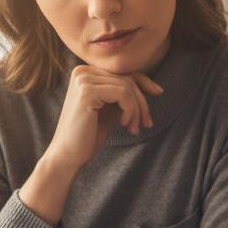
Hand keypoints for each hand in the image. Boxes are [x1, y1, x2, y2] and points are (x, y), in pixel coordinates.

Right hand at [19, 66, 162, 225]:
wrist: (68, 156)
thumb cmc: (89, 135)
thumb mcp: (111, 109)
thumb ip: (124, 94)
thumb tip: (150, 85)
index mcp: (85, 73)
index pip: (122, 71)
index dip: (144, 82)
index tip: (159, 93)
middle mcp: (82, 71)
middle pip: (127, 78)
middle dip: (142, 101)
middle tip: (146, 124)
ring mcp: (83, 80)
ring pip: (127, 86)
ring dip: (137, 110)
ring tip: (133, 128)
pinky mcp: (87, 91)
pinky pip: (122, 94)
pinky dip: (130, 110)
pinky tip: (124, 125)